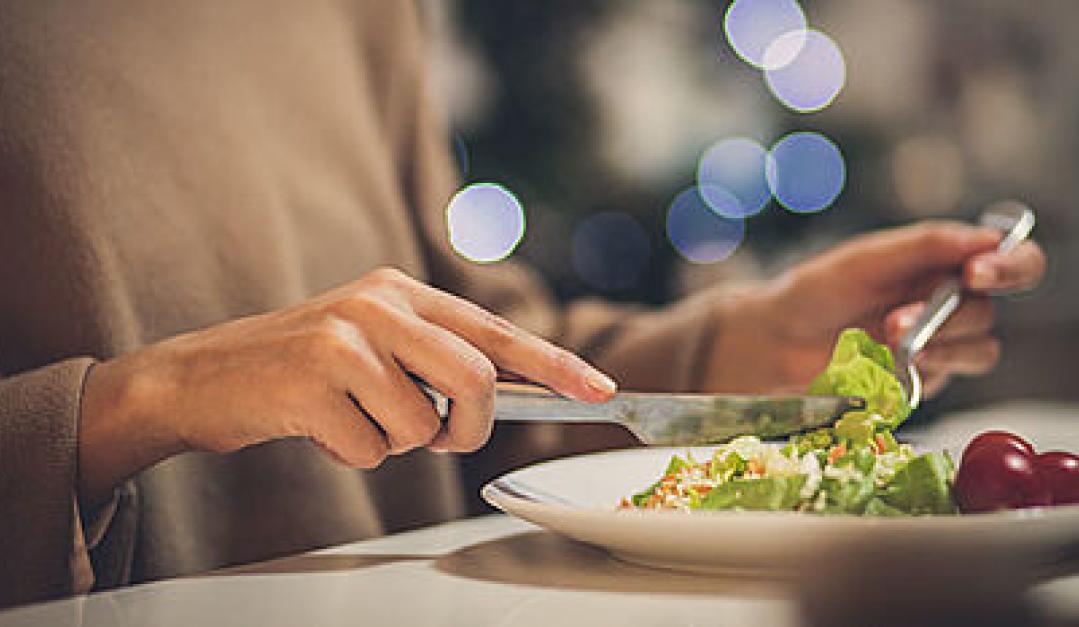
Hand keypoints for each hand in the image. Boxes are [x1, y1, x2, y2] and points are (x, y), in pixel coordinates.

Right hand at [78, 267, 615, 503]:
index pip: (495, 331)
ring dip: (394, 441)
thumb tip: (502, 398)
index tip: (600, 391)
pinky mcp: (311, 381)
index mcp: (402, 291)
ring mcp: (344, 339)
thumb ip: (434, 361)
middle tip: (440, 437)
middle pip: (476, 380)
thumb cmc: (304, 371)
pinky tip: (317, 425)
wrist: (202, 377)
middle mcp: (380, 304)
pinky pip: (371, 450)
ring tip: (351, 416)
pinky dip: (351, 454)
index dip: (554, 364)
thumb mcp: (373, 346)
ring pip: (422, 424)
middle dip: (469, 428)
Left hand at [705, 222, 1045, 394]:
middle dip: (951, 316)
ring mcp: (938, 345)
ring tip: (886, 338)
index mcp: (942, 264)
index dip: (1011, 265)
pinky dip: (922, 371)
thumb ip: (925, 246)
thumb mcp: (865, 260)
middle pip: (988, 311)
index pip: (1008, 259)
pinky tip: (887, 364)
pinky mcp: (924, 381)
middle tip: (901, 320)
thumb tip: (988, 237)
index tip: (978, 272)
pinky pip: (945, 379)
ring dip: (938, 346)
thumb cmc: (817, 291)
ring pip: (978, 351)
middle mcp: (948, 304)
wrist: (776, 341)